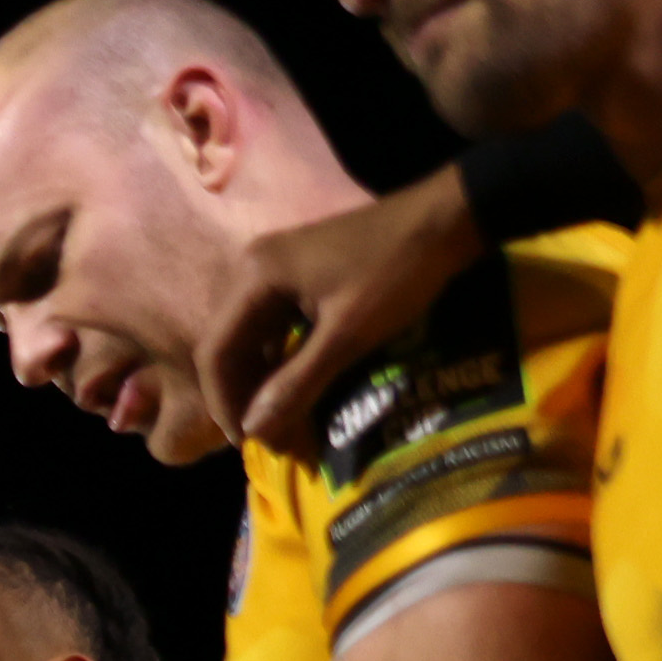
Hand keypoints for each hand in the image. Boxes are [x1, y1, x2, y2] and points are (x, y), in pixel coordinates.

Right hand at [211, 167, 483, 456]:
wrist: (446, 217)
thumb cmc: (396, 272)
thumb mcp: (348, 334)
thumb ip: (296, 383)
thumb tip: (254, 432)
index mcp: (255, 277)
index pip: (215, 352)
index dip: (224, 403)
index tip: (247, 443)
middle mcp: (253, 269)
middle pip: (226, 344)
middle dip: (240, 394)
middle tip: (264, 435)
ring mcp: (275, 267)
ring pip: (247, 337)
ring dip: (258, 379)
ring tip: (277, 415)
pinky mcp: (297, 272)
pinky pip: (270, 324)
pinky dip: (276, 358)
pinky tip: (293, 381)